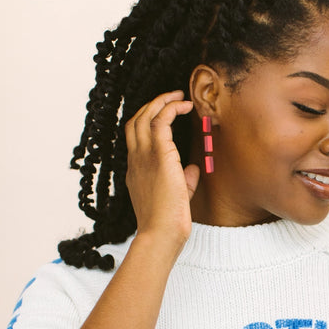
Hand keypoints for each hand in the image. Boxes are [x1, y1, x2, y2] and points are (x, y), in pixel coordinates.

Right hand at [124, 90, 200, 251]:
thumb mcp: (176, 196)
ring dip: (162, 101)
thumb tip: (194, 168)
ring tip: (178, 96)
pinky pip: (161, 120)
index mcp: (136, 168)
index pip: (135, 135)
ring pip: (145, 115)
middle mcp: (136, 158)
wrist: (161, 233)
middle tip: (172, 97)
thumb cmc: (168, 221)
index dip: (147, 120)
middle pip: (136, 119)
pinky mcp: (158, 154)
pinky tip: (185, 106)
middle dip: (152, 104)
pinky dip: (171, 108)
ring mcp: (144, 155)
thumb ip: (184, 180)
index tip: (165, 113)